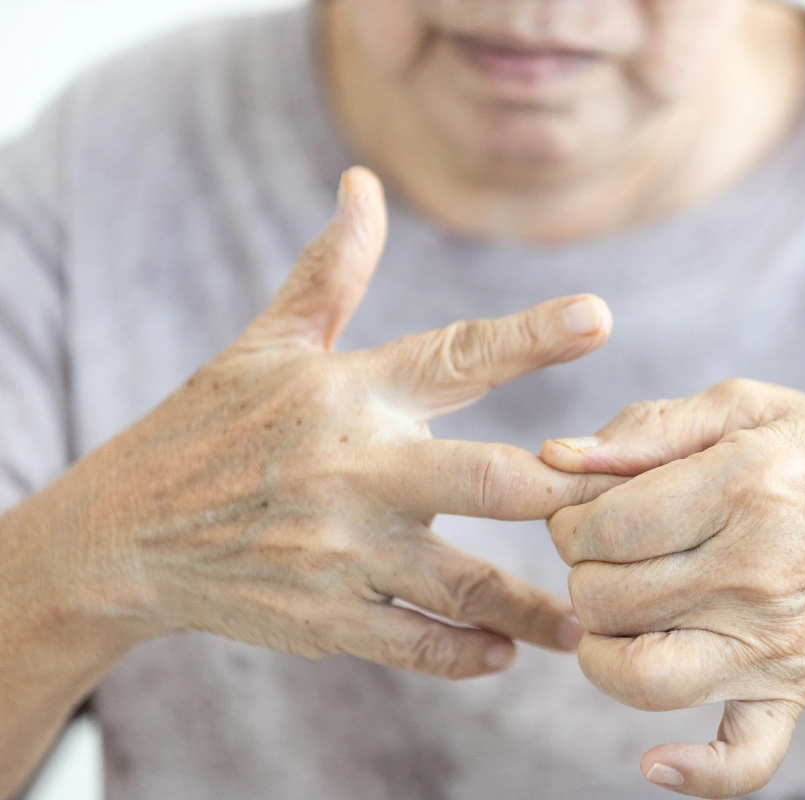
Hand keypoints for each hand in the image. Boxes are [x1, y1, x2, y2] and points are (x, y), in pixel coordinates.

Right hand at [58, 167, 617, 678]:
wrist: (123, 533)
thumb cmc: (209, 427)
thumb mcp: (269, 343)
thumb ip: (334, 271)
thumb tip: (364, 182)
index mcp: (349, 392)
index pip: (456, 356)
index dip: (532, 336)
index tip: (600, 318)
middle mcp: (353, 470)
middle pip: (483, 482)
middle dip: (560, 493)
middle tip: (622, 502)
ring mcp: (339, 551)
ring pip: (463, 584)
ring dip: (534, 607)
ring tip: (587, 622)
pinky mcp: (324, 619)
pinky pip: (414, 642)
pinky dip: (466, 653)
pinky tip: (504, 653)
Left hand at [542, 379, 804, 797]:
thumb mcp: (746, 406)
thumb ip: (648, 427)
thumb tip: (557, 457)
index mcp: (743, 488)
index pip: (601, 528)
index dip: (571, 516)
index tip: (593, 506)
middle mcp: (755, 573)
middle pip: (604, 598)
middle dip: (584, 570)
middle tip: (614, 550)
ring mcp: (773, 643)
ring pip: (640, 676)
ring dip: (602, 648)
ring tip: (620, 614)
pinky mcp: (790, 692)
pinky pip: (741, 757)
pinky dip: (695, 771)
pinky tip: (655, 761)